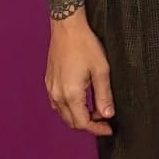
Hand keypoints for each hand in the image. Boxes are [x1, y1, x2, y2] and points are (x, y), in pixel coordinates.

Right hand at [46, 10, 114, 136]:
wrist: (67, 28)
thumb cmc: (85, 46)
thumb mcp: (101, 71)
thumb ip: (104, 95)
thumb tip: (108, 115)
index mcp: (71, 94)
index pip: (82, 123)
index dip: (97, 129)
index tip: (110, 129)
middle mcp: (57, 95)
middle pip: (72, 121)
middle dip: (89, 124)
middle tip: (105, 120)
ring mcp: (50, 89)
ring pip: (63, 114)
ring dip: (79, 116)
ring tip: (96, 109)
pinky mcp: (49, 82)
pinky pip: (57, 104)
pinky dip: (70, 108)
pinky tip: (82, 100)